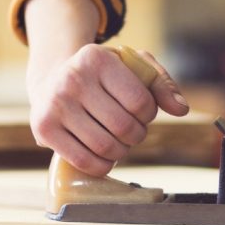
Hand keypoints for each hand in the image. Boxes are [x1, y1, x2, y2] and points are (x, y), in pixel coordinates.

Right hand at [27, 44, 189, 175]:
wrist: (52, 79)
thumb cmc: (101, 75)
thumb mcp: (132, 67)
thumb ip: (161, 85)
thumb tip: (180, 109)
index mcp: (96, 59)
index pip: (140, 102)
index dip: (149, 115)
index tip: (141, 112)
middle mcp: (72, 78)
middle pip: (124, 127)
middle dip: (136, 135)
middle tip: (131, 131)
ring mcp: (55, 104)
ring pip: (106, 146)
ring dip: (121, 151)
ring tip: (118, 142)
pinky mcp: (44, 129)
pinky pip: (84, 161)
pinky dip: (102, 165)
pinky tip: (104, 156)